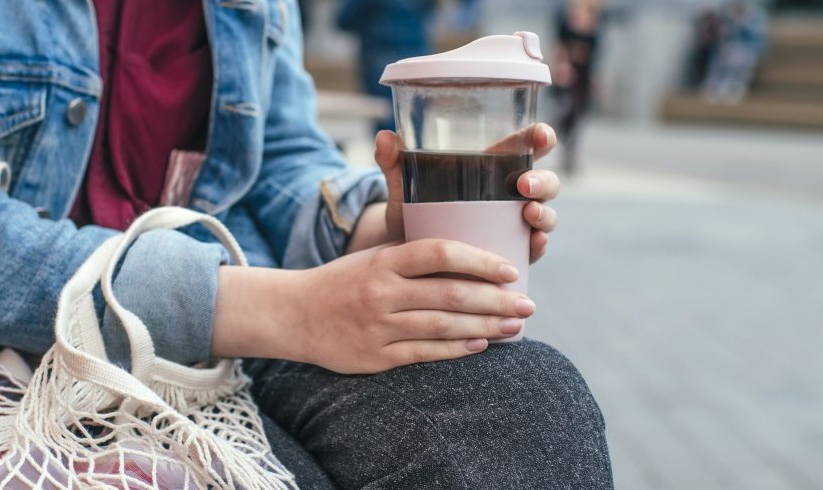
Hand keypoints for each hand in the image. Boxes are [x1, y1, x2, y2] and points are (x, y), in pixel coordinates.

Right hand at [212, 239, 534, 373]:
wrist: (294, 314)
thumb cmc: (344, 281)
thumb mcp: (373, 256)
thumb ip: (414, 255)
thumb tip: (473, 256)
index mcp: (383, 260)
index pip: (439, 254)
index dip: (479, 261)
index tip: (511, 268)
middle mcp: (381, 292)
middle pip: (450, 295)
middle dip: (496, 300)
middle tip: (528, 303)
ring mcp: (378, 327)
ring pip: (443, 327)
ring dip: (485, 327)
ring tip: (515, 325)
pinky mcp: (375, 356)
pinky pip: (425, 353)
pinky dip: (457, 349)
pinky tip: (482, 344)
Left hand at [362, 124, 562, 261]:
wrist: (409, 258)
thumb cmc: (413, 212)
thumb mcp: (404, 189)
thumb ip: (395, 163)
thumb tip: (384, 137)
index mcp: (492, 168)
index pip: (526, 146)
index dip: (540, 138)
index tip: (540, 137)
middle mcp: (510, 195)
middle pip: (544, 182)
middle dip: (543, 181)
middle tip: (524, 185)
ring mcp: (515, 225)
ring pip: (545, 214)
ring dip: (544, 213)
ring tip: (528, 214)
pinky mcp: (511, 253)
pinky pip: (534, 248)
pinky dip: (538, 245)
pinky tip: (533, 244)